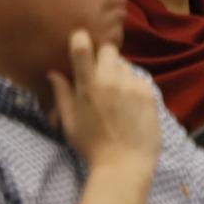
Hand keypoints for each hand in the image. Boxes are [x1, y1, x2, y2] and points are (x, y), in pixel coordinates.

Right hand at [49, 30, 160, 170]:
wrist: (125, 164)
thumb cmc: (92, 147)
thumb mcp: (69, 123)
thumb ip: (62, 94)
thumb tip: (53, 73)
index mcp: (88, 86)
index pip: (83, 48)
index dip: (81, 39)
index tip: (80, 39)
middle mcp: (112, 80)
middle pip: (109, 50)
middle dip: (103, 57)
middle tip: (99, 74)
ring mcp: (133, 84)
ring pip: (125, 65)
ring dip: (119, 73)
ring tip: (116, 95)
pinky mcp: (149, 92)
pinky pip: (139, 79)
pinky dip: (133, 86)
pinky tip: (130, 104)